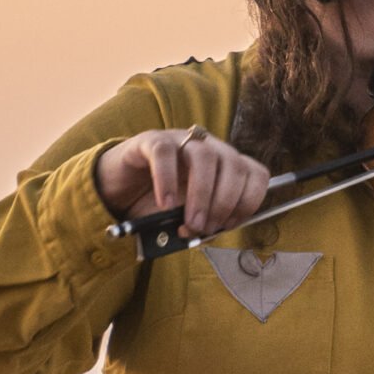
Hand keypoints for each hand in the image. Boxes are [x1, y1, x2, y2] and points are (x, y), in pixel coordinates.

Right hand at [95, 129, 271, 240]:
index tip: (230, 224)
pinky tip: (164, 204)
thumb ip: (200, 223)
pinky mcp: (151, 141)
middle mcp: (208, 148)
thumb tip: (206, 233)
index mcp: (224, 165)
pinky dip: (167, 181)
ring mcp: (181, 140)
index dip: (249, 201)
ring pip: (204, 158)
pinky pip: (165, 154)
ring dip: (202, 196)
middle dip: (225, 203)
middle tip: (206, 229)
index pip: (255, 173)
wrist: (117, 189)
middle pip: (235, 165)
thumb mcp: (185, 218)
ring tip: (189, 223)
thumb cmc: (156, 203)